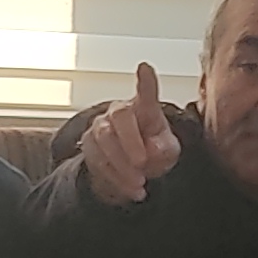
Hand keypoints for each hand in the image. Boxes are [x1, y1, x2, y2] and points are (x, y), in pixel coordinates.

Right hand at [79, 61, 181, 205]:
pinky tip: (133, 190)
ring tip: (140, 183)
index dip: (145, 81)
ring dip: (122, 165)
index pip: (145, 92)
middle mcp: (119, 112)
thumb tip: (151, 149)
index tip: (145, 68)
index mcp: (144, 108)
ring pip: (103, 141)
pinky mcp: (89, 147)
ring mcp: (100, 128)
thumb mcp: (168, 151)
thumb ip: (165, 148)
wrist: (133, 171)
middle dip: (130, 141)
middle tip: (143, 163)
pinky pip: (98, 161)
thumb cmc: (153, 151)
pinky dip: (116, 179)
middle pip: (119, 117)